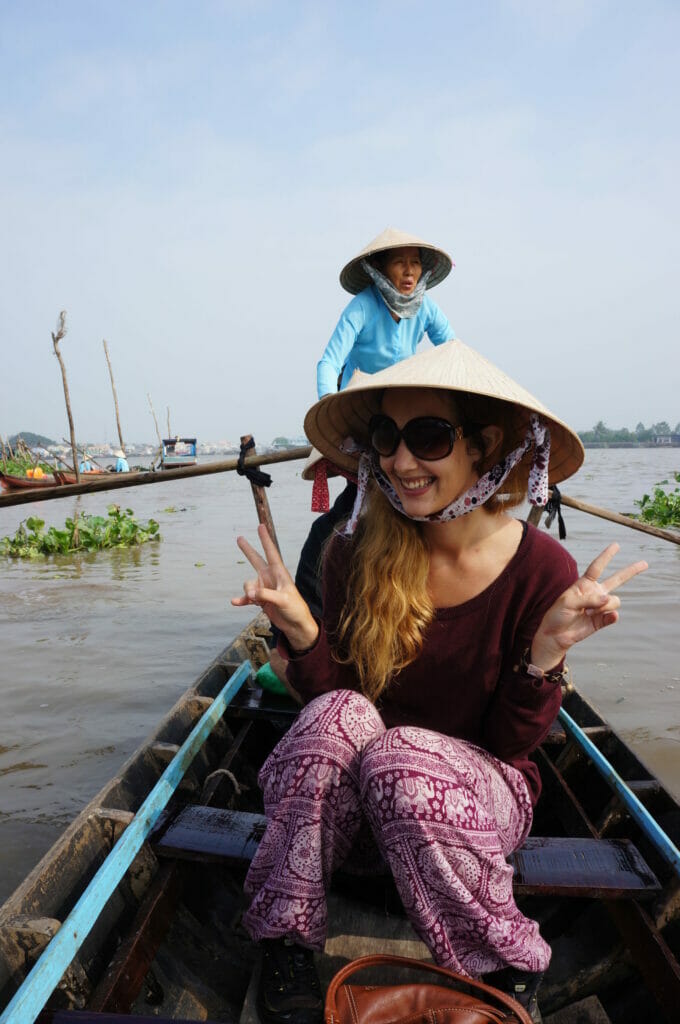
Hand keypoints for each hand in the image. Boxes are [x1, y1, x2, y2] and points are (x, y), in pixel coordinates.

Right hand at [231, 524, 319, 652]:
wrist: (295, 625)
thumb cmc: (295, 609)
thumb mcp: (283, 600)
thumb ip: (266, 595)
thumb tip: (250, 593)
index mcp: (279, 573)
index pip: (271, 552)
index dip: (265, 539)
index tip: (260, 526)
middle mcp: (270, 578)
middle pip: (256, 560)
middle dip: (248, 550)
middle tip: (239, 538)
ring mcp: (264, 588)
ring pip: (248, 584)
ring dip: (248, 592)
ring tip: (255, 601)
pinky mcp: (260, 600)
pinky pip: (246, 597)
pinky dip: (241, 600)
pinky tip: (234, 602)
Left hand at [530, 543, 647, 670]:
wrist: (556, 635)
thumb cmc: (558, 615)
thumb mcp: (568, 602)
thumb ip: (588, 599)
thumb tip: (608, 600)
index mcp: (584, 585)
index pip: (597, 567)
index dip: (606, 556)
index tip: (616, 545)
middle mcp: (595, 594)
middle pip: (616, 579)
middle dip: (631, 571)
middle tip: (645, 563)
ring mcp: (600, 607)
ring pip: (614, 601)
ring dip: (603, 606)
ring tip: (587, 613)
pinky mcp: (603, 620)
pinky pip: (613, 615)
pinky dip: (610, 616)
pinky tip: (604, 617)